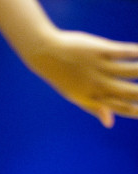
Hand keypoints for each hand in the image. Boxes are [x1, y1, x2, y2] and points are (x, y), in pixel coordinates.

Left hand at [22, 30, 137, 127]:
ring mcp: (98, 67)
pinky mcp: (99, 50)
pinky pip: (125, 52)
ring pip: (132, 71)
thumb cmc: (63, 75)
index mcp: (92, 98)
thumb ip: (95, 108)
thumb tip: (109, 123)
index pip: (123, 108)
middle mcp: (97, 84)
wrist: (44, 53)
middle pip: (131, 92)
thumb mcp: (76, 95)